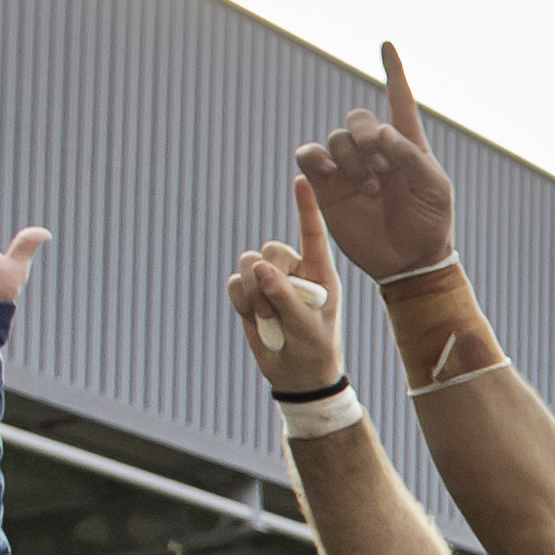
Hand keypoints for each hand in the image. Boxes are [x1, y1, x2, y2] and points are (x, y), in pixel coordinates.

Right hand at [227, 179, 346, 392]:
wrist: (298, 376)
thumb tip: (260, 267)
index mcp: (320, 272)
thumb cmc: (315, 351)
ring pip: (248, 265)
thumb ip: (286, 298)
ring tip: (269, 319)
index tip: (301, 179)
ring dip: (254, 294)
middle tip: (277, 310)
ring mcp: (270, 281)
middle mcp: (294, 270)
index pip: (313, 233)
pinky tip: (256, 320)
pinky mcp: (249, 294)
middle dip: (268, 277)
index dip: (306, 206)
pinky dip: (242, 302)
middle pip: (270, 249)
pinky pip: (234, 284)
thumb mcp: (309, 329)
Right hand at [291, 44, 455, 283]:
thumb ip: (413, 157)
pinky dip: (314, 157)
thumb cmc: (430, 224)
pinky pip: (308, 155)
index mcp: (406, 145)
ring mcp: (348, 166)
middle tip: (380, 164)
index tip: (387, 43)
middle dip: (365, 133)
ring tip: (369, 186)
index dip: (393, 71)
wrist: (408, 261)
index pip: (398, 100)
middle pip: (357, 118)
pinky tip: (328, 171)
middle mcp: (375, 151)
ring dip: (350, 157)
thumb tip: (382, 133)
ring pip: (335, 138)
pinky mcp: (326, 184)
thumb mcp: (435, 189)